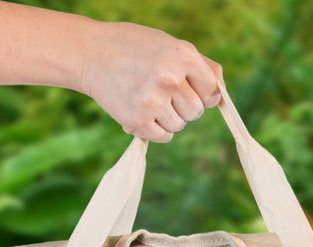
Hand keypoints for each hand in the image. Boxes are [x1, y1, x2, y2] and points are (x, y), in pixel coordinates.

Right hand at [76, 21, 222, 142]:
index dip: (203, 92)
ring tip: (151, 99)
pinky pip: (164, 136)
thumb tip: (221, 94)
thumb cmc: (135, 48)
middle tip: (165, 93)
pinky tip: (144, 112)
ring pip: (179, 125)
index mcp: (182, 55)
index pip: (211, 89)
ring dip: (169, 118)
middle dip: (185, 106)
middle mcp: (170, 78)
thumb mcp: (169, 45)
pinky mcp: (138, 120)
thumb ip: (200, 66)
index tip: (190, 88)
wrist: (91, 54)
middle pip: (196, 111)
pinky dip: (157, 130)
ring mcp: (154, 101)